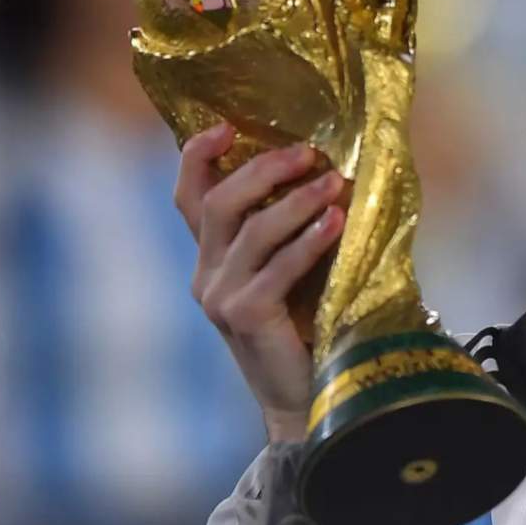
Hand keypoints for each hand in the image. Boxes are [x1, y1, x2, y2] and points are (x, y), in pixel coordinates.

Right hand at [176, 122, 347, 442]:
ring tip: (335, 181)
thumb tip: (333, 173)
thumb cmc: (312, 330)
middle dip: (263, 169)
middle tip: (307, 152)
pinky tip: (336, 222)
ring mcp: (221, 298)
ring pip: (250, 230)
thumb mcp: (296, 272)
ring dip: (296, 201)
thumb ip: (296, 233)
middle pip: (220, 203)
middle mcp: (207, 275)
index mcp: (212, 260)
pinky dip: (308, 240)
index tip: (226, 124)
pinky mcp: (245, 317)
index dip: (198, 156)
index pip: (189, 197)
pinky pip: (276, 267)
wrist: (311, 399)